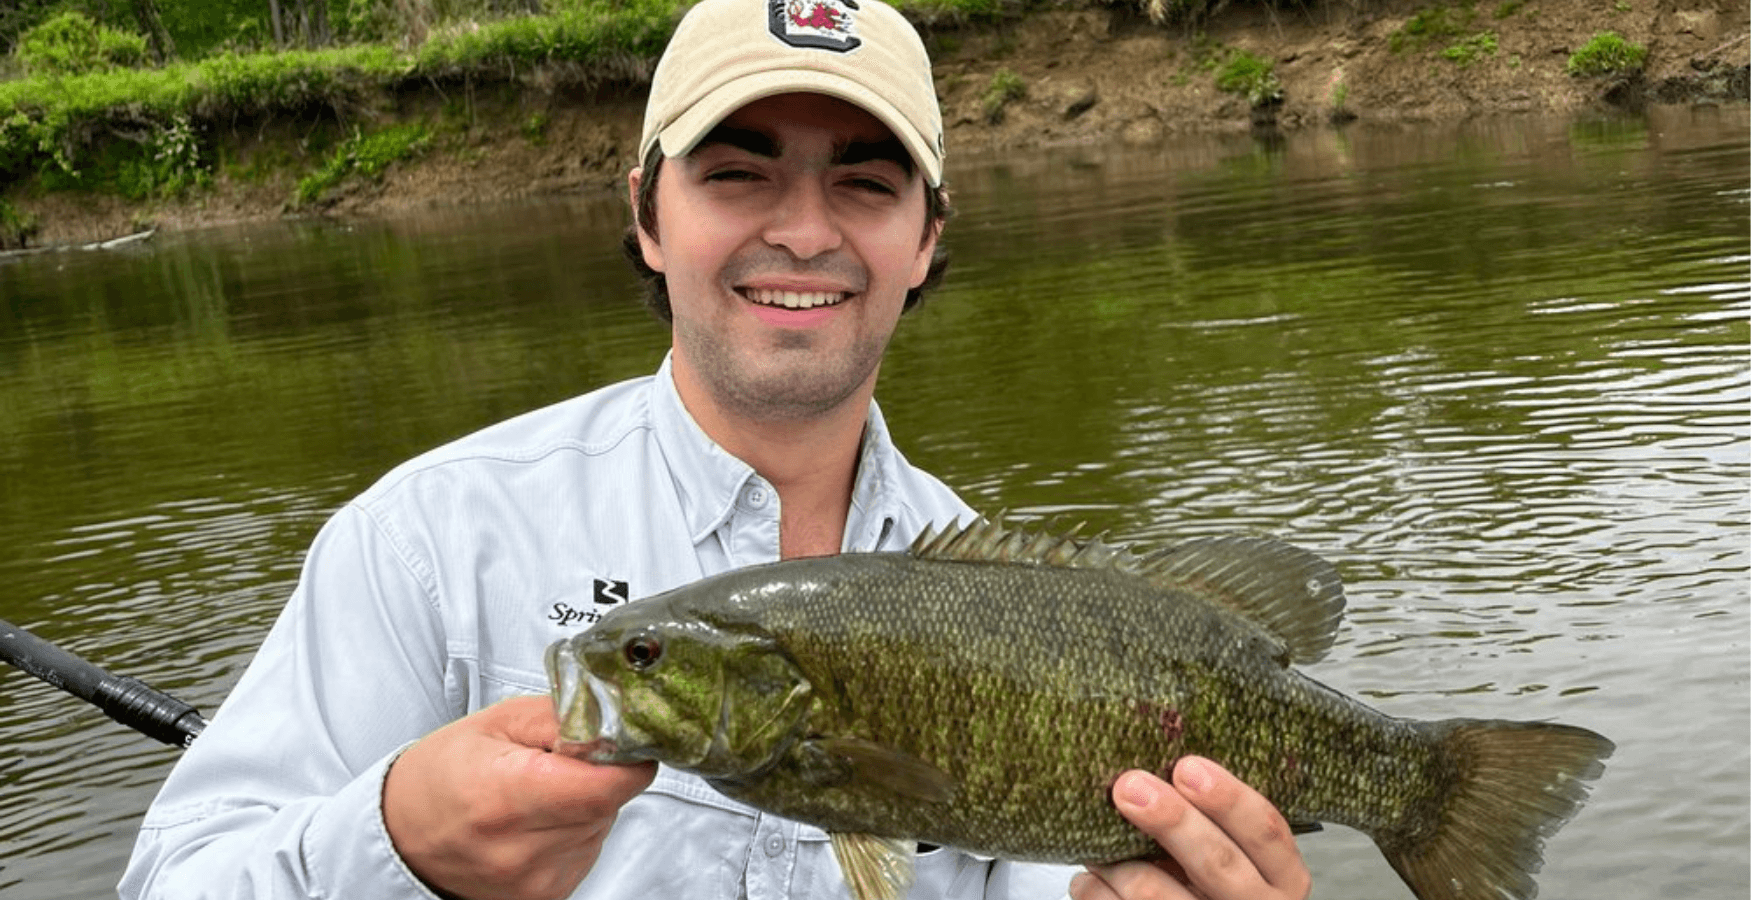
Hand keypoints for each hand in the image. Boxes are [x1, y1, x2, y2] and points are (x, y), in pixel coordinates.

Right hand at [383, 695, 657, 899]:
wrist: (401, 835)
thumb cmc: (442, 773)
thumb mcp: (499, 720)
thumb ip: (566, 716)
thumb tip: (618, 720)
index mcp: (506, 796)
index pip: (606, 786)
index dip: (626, 760)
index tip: (621, 743)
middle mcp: (521, 850)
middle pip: (607, 805)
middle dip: (600, 775)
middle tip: (562, 760)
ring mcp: (533, 881)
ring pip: (601, 827)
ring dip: (586, 803)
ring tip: (540, 791)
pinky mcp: (544, 896)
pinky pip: (586, 851)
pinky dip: (574, 829)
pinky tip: (538, 819)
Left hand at [1070, 758, 1310, 899]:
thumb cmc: (1209, 875)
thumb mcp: (1233, 849)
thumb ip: (1213, 817)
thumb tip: (1161, 765)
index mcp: (1282, 876)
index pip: (1267, 831)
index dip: (1229, 798)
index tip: (1186, 766)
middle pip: (1217, 862)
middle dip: (1172, 820)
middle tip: (1129, 785)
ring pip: (1157, 894)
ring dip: (1119, 863)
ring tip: (1098, 847)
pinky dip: (1098, 891)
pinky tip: (1091, 880)